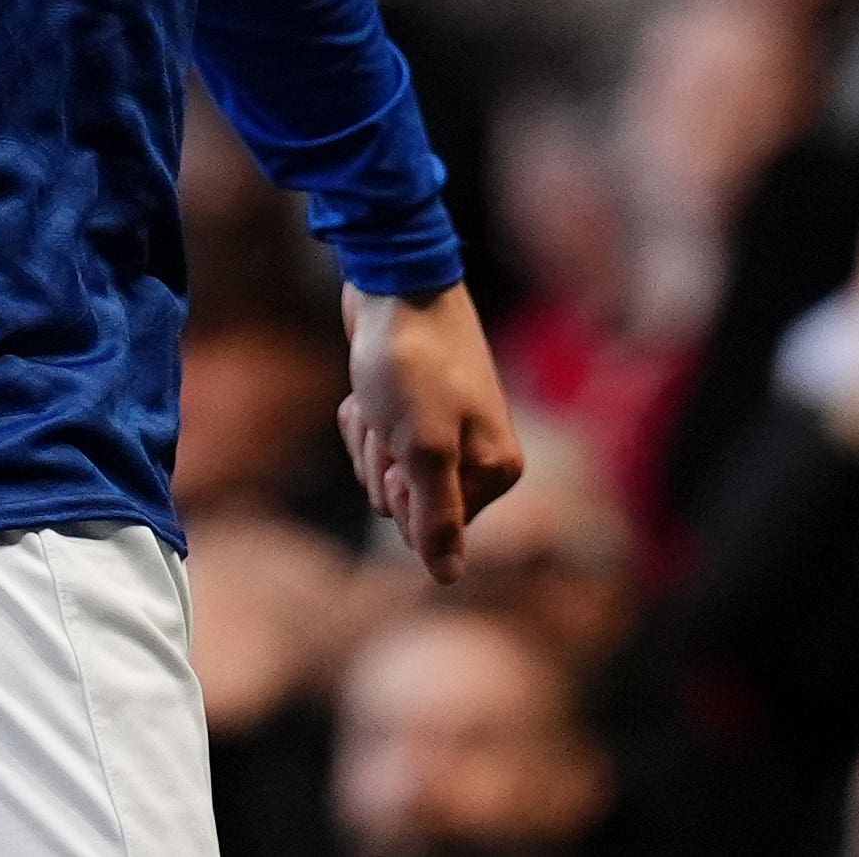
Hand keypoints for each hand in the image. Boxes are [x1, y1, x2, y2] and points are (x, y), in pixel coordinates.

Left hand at [336, 283, 521, 584]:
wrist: (392, 280)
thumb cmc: (410, 363)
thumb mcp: (423, 449)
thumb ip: (437, 519)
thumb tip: (449, 579)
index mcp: (496, 470)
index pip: (433, 532)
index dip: (404, 497)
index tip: (406, 451)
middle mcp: (477, 455)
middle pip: (403, 506)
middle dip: (381, 466)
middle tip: (390, 418)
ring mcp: (443, 429)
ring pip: (382, 474)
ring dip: (368, 439)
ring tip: (378, 398)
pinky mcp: (411, 408)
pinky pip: (373, 441)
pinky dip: (361, 419)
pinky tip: (367, 389)